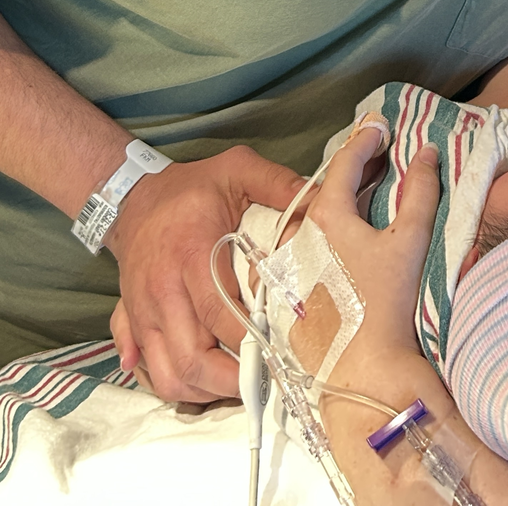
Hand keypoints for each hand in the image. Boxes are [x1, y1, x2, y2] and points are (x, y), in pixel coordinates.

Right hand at [108, 145, 306, 401]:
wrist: (131, 197)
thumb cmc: (193, 186)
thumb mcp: (238, 168)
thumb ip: (280, 184)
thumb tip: (323, 203)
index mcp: (191, 254)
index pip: (219, 314)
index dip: (251, 341)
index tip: (283, 350)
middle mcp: (162, 291)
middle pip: (191, 359)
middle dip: (231, 381)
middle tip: (268, 381)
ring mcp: (143, 313)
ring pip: (168, 375)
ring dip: (204, 392)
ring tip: (240, 385)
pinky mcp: (133, 324)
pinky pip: (147, 371)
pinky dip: (175, 385)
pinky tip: (204, 383)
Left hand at [303, 131, 440, 380]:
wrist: (361, 371)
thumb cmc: (385, 302)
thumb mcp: (410, 240)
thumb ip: (422, 191)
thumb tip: (427, 153)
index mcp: (326, 216)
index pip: (344, 162)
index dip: (364, 140)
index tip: (378, 126)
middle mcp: (301, 236)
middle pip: (328, 190)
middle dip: (354, 169)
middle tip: (378, 156)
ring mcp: (294, 267)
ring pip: (317, 222)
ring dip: (342, 203)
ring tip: (366, 194)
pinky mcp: (294, 294)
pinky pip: (311, 250)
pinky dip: (331, 235)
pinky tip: (349, 243)